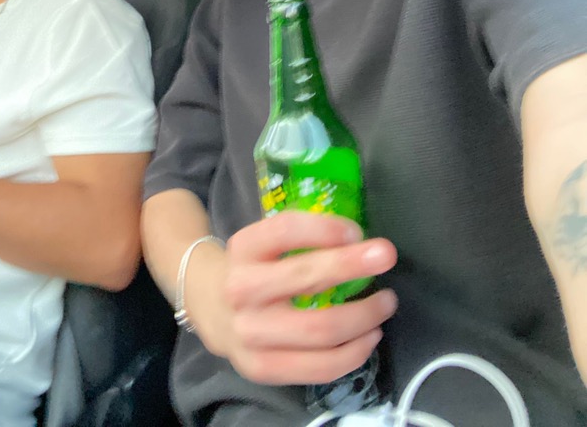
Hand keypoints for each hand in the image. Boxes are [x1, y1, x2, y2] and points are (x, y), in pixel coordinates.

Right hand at [190, 211, 397, 385]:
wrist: (210, 306)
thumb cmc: (254, 266)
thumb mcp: (265, 241)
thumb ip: (302, 237)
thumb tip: (359, 240)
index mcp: (243, 248)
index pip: (285, 230)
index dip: (324, 228)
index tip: (357, 231)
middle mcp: (241, 289)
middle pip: (305, 278)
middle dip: (352, 266)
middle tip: (386, 256)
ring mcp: (250, 333)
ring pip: (319, 329)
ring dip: (364, 315)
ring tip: (386, 303)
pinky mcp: (261, 368)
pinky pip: (319, 367)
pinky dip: (354, 352)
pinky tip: (369, 336)